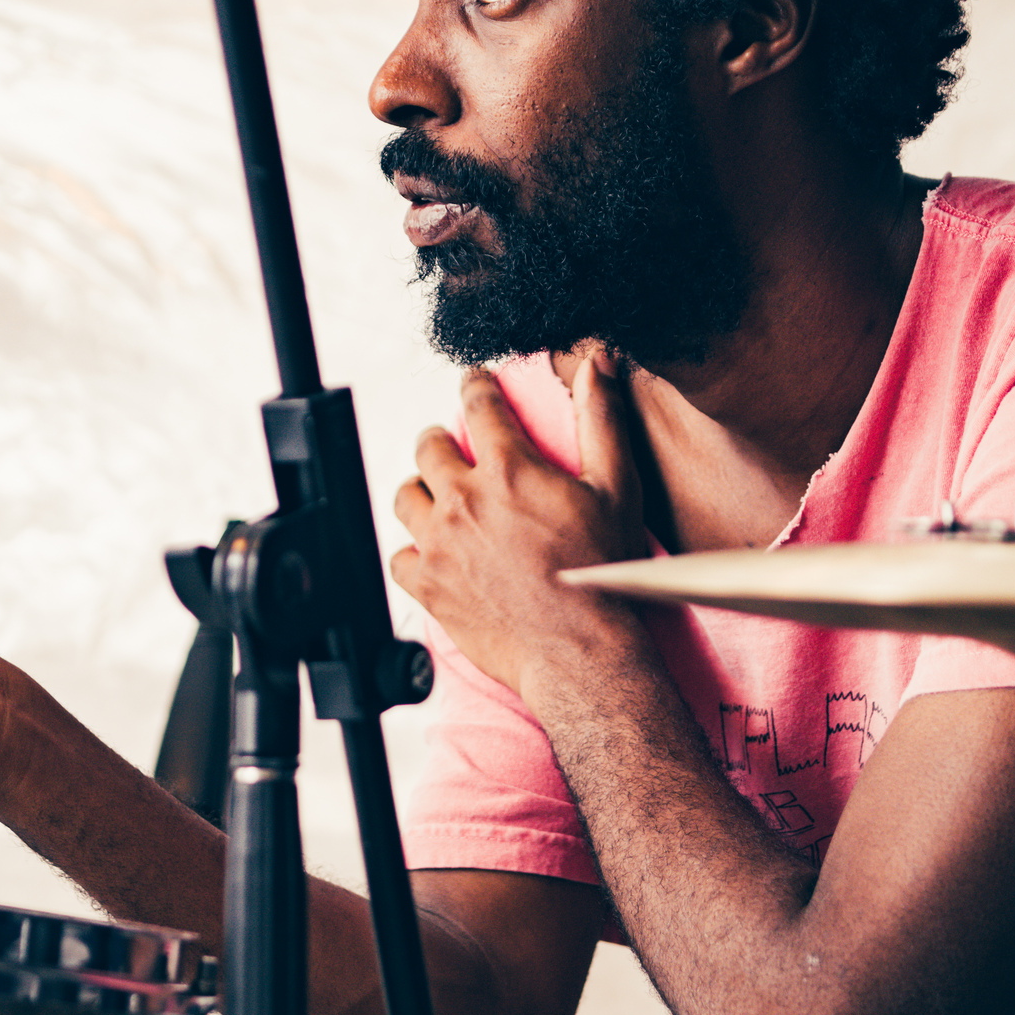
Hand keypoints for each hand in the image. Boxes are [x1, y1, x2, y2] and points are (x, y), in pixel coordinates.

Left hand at [389, 359, 647, 698]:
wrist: (580, 651)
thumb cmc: (602, 573)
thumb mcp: (616, 487)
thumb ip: (601, 420)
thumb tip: (597, 363)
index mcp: (508, 469)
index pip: (478, 404)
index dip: (475, 385)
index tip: (474, 383)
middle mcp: (463, 501)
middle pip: (428, 448)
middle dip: (440, 440)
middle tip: (453, 448)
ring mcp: (439, 545)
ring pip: (405, 497)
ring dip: (421, 491)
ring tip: (440, 499)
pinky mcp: (428, 587)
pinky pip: (399, 557)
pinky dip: (412, 552)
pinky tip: (433, 554)